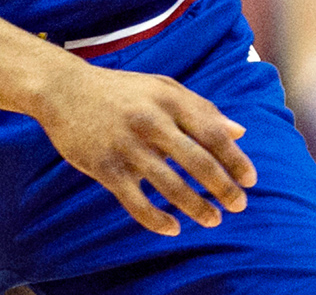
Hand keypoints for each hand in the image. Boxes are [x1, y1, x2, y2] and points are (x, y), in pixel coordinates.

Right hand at [33, 61, 256, 235]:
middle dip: (223, 188)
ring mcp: (128, 145)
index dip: (235, 159)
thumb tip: (240, 132)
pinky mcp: (106, 168)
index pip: (212, 131)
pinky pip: (137, 202)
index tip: (251, 180)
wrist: (64, 89)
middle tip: (239, 206)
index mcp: (168, 98)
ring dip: (196, 207)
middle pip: (197, 161)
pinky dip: (157, 220)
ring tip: (213, 220)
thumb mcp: (162, 87)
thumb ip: (201, 108)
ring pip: (171, 185)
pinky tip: (173, 228)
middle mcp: (151, 120)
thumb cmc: (121, 90)